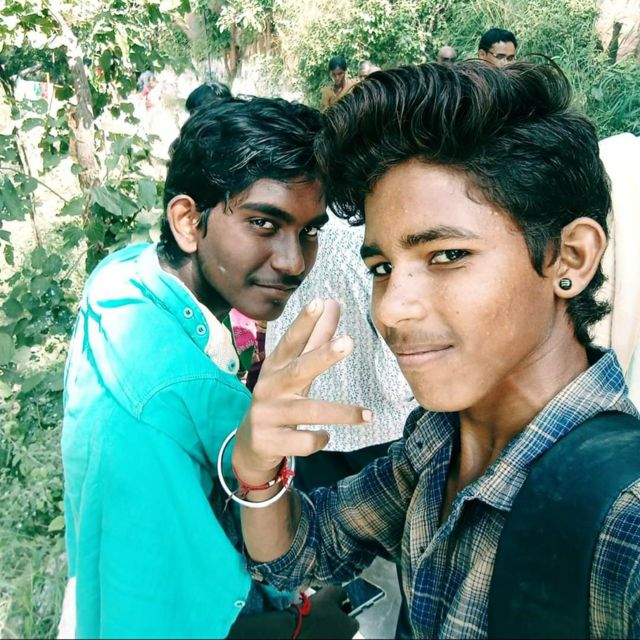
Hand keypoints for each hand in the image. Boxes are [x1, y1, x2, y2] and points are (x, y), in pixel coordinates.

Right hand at [233, 299, 371, 481]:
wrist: (251, 445)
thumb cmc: (280, 399)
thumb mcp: (294, 370)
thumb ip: (315, 339)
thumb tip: (331, 302)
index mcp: (275, 367)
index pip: (291, 341)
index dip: (304, 322)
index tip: (319, 302)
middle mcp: (269, 388)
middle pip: (299, 370)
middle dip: (323, 356)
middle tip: (348, 341)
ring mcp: (268, 415)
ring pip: (309, 411)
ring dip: (340, 412)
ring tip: (368, 415)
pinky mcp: (271, 441)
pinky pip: (303, 441)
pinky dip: (318, 439)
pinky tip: (324, 437)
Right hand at [299, 586, 359, 638]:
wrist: (296, 625)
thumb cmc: (317, 609)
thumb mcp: (331, 592)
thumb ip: (341, 593)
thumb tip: (344, 595)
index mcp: (350, 628)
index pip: (353, 619)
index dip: (346, 610)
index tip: (338, 604)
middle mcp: (344, 639)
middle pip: (343, 627)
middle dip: (337, 619)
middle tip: (327, 610)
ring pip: (333, 633)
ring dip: (328, 626)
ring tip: (317, 617)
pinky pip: (323, 635)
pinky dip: (320, 632)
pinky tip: (312, 625)